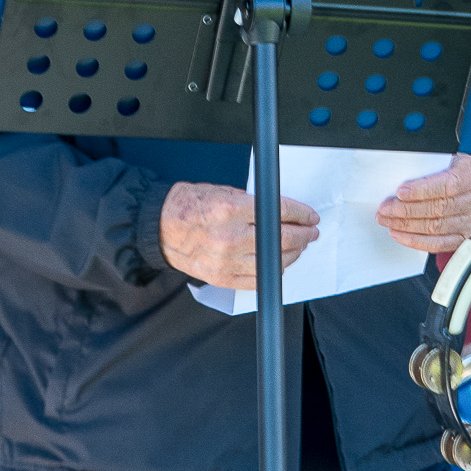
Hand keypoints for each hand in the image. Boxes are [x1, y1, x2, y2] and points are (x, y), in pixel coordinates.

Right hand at [159, 182, 319, 288]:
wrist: (160, 228)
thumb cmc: (188, 206)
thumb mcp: (222, 191)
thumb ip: (251, 202)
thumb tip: (279, 211)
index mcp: (230, 209)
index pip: (278, 211)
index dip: (301, 214)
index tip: (310, 217)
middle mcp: (230, 236)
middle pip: (281, 238)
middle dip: (303, 234)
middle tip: (310, 232)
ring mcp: (226, 260)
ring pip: (274, 261)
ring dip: (293, 253)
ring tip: (299, 246)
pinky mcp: (222, 278)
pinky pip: (258, 279)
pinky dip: (274, 271)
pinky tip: (280, 263)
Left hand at [375, 153, 470, 252]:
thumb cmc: (455, 168)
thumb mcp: (447, 158)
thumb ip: (428, 166)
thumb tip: (398, 175)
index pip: (448, 185)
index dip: (422, 190)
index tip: (400, 192)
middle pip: (439, 209)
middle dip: (407, 210)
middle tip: (386, 209)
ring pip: (436, 228)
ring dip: (406, 226)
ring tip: (388, 220)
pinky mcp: (466, 237)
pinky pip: (439, 244)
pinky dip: (416, 241)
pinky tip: (400, 234)